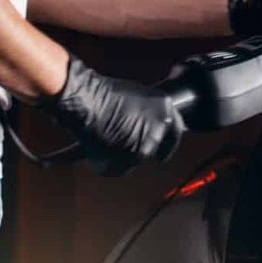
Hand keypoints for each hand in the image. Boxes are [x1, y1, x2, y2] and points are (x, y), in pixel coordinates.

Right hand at [42, 56, 183, 175]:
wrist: (86, 102)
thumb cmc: (105, 93)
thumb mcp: (135, 97)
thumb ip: (147, 114)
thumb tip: (146, 124)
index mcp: (165, 109)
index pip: (175, 132)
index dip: (167, 143)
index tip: (162, 152)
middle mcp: (158, 130)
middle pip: (151, 148)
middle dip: (137, 147)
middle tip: (120, 141)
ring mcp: (143, 147)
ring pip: (133, 160)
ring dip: (120, 156)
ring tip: (103, 140)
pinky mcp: (126, 162)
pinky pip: (117, 168)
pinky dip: (107, 164)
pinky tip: (97, 148)